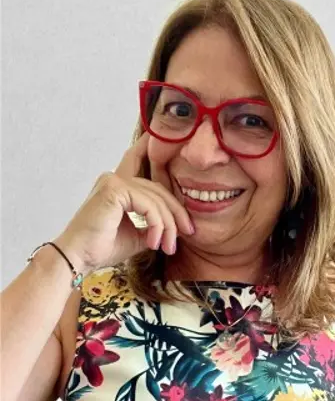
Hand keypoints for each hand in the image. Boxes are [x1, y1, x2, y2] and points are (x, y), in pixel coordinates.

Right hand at [55, 131, 193, 274]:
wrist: (79, 259)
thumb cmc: (101, 249)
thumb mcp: (136, 235)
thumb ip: (152, 225)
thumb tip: (175, 227)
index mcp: (117, 187)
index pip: (142, 168)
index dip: (151, 152)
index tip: (165, 141)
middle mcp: (114, 179)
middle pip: (158, 190)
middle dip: (176, 212)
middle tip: (188, 232)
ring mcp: (113, 181)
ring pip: (156, 199)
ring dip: (168, 225)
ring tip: (168, 246)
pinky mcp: (114, 189)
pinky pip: (148, 205)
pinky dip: (157, 224)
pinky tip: (154, 242)